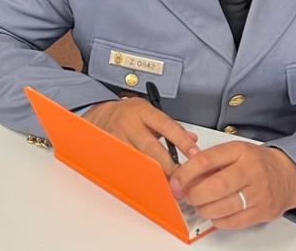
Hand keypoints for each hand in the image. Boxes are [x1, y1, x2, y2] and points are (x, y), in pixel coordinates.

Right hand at [83, 99, 199, 174]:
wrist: (100, 114)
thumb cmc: (128, 114)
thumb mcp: (150, 113)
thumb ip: (172, 127)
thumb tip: (192, 140)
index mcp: (142, 111)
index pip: (167, 126)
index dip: (182, 141)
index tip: (195, 154)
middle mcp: (128, 124)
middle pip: (152, 149)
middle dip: (169, 166)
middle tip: (182, 177)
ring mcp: (117, 138)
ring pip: (139, 162)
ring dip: (154, 175)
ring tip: (167, 184)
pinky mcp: (110, 152)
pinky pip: (128, 167)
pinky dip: (140, 176)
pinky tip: (149, 182)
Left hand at [169, 142, 295, 229]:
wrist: (287, 176)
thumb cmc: (256, 163)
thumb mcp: (233, 152)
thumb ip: (209, 162)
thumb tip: (182, 177)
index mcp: (239, 152)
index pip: (206, 161)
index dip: (185, 174)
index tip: (175, 183)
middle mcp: (251, 171)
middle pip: (215, 186)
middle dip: (194, 195)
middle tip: (187, 197)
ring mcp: (258, 193)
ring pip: (223, 207)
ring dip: (204, 209)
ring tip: (201, 205)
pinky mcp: (262, 212)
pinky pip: (233, 222)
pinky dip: (217, 220)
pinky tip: (215, 213)